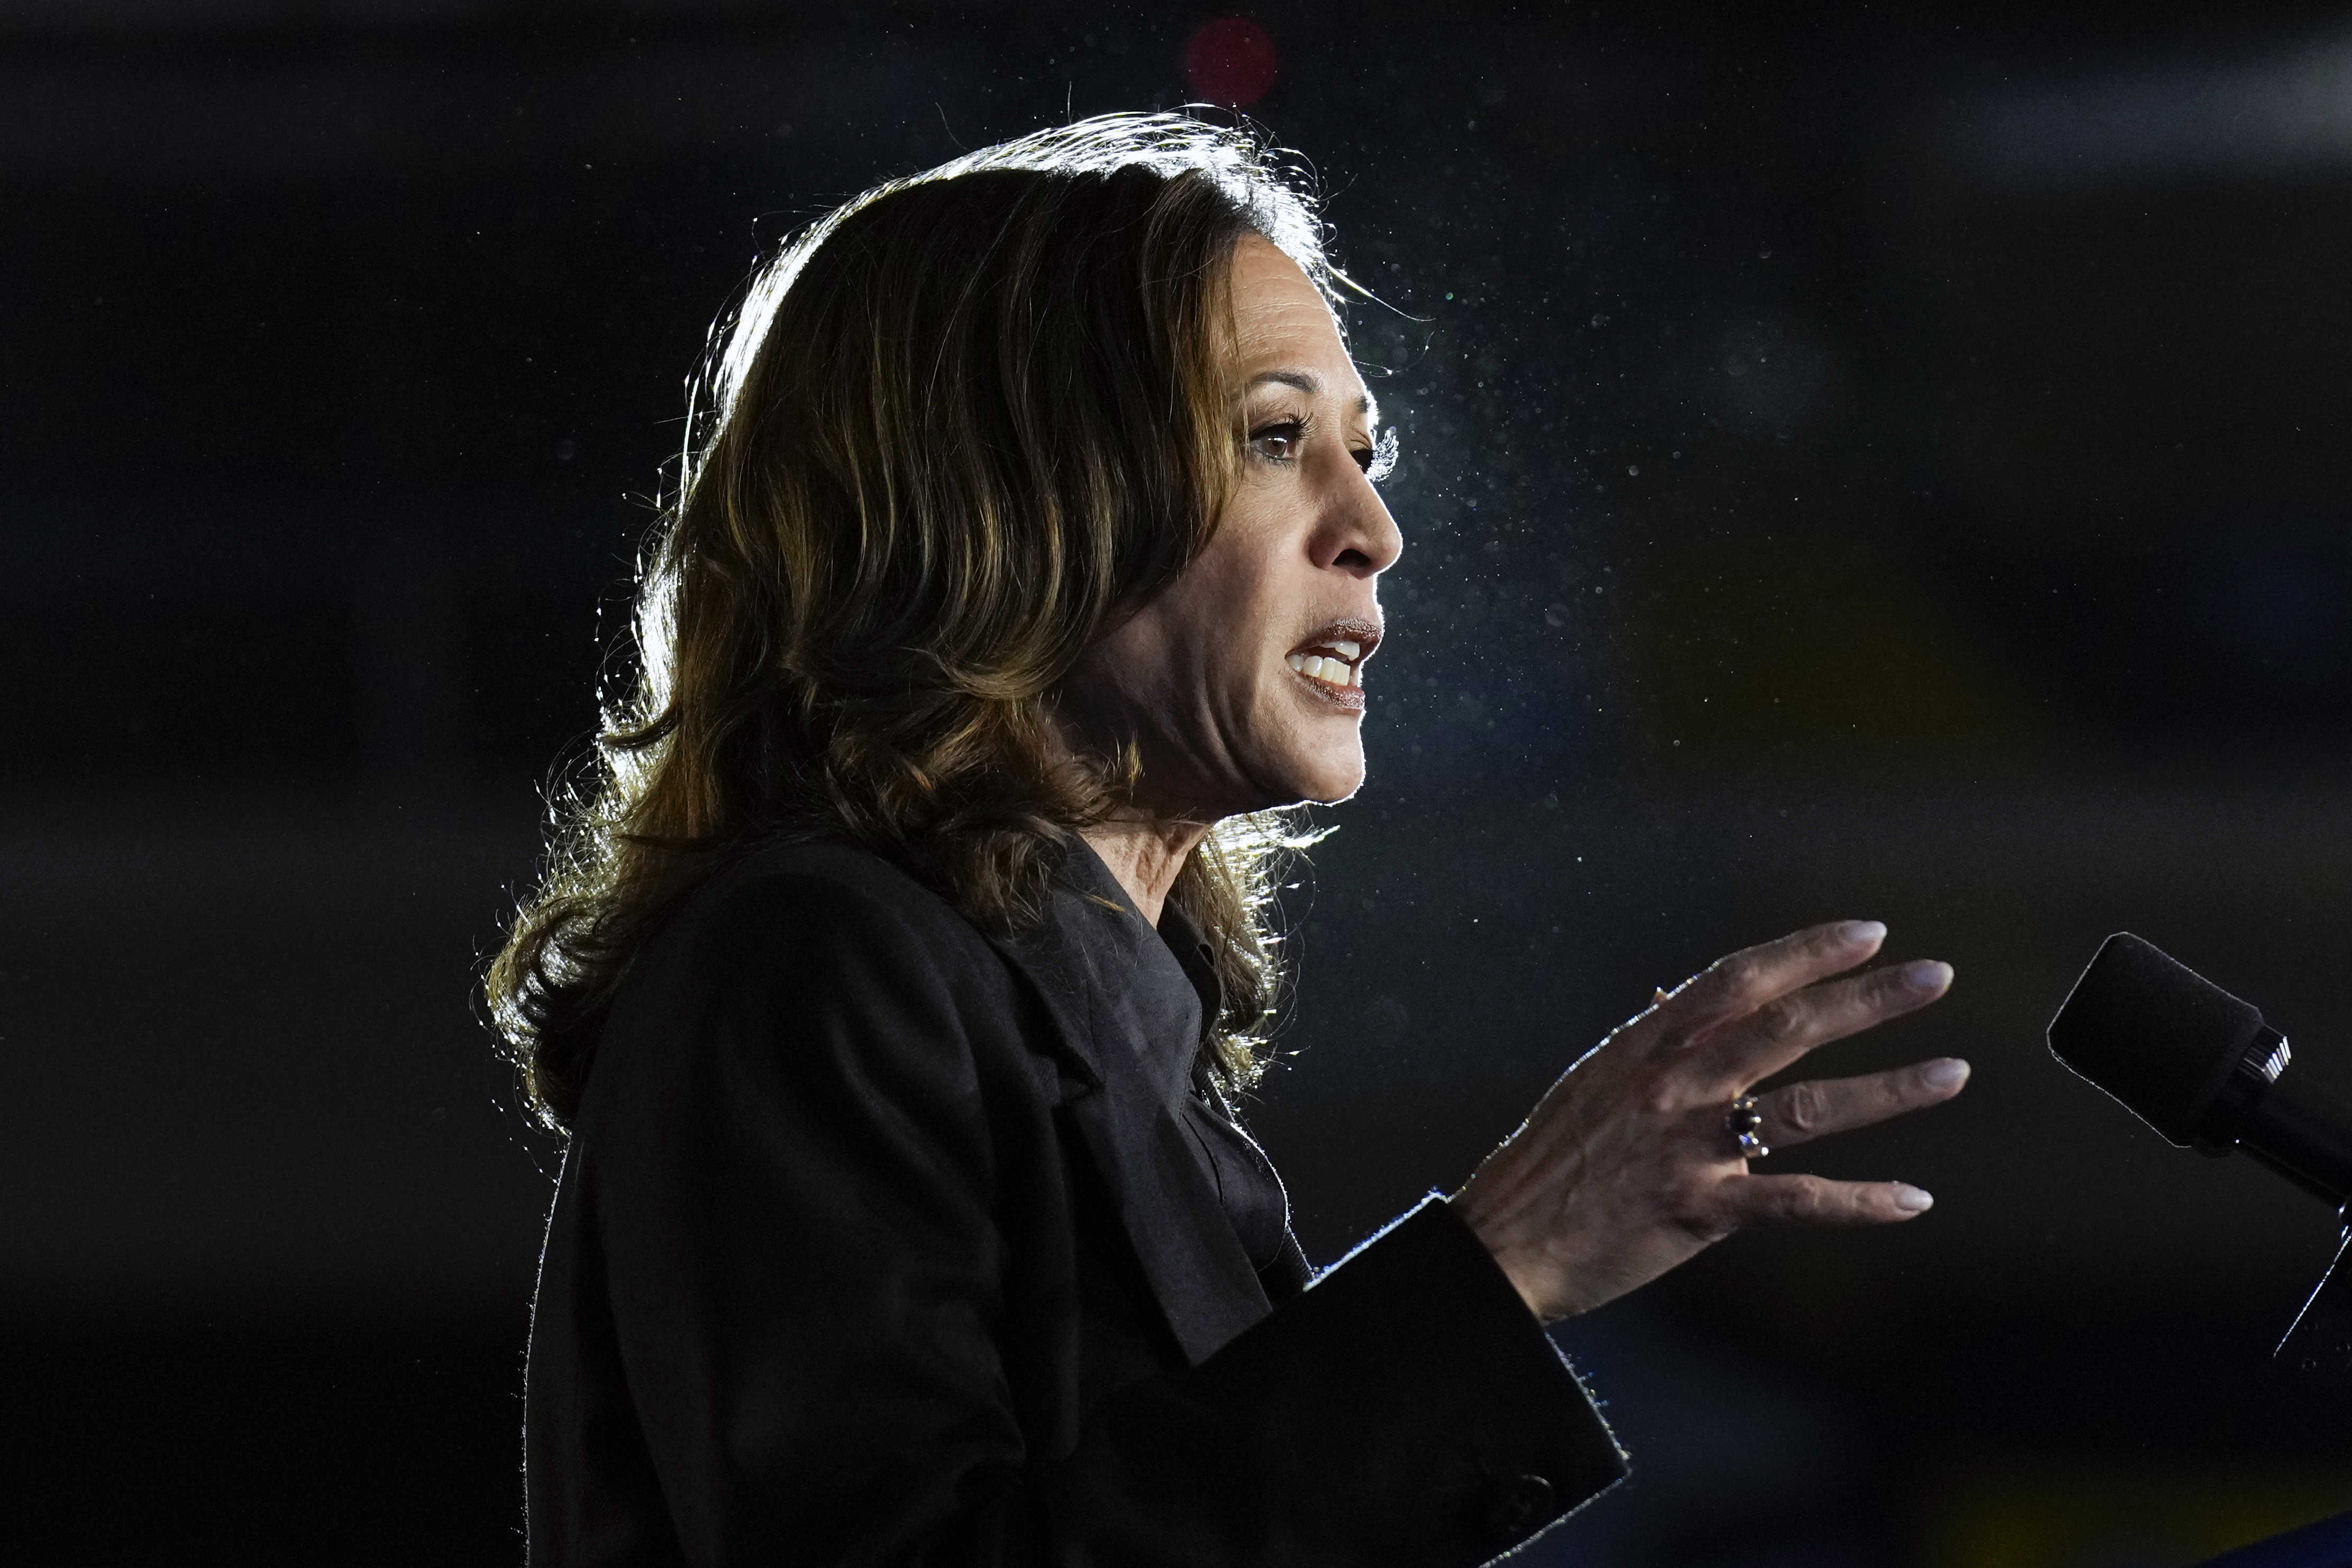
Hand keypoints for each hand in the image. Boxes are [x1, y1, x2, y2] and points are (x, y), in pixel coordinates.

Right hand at [1450, 920, 1966, 1322]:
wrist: (1504, 1240)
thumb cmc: (1549, 1162)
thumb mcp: (1593, 1081)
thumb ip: (1647, 1039)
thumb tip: (1677, 993)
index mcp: (1646, 1044)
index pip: (1737, 979)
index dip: (1806, 952)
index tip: (1869, 933)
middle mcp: (1672, 1083)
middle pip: (1785, 1026)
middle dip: (1867, 999)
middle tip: (1934, 977)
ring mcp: (1687, 1146)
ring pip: (1805, 1108)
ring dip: (1887, 1089)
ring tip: (1952, 1072)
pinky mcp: (1698, 1210)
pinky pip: (1795, 1202)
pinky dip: (1860, 1203)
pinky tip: (1913, 1200)